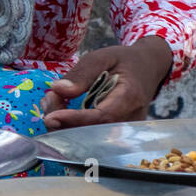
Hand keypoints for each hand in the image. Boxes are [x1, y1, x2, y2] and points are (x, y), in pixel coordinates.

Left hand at [39, 37, 172, 130]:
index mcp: (129, 97)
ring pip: (91, 139)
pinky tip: (61, 111)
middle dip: (64, 123)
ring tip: (52, 102)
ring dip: (65, 126)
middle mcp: (131, 120)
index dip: (75, 120)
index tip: (51, 117)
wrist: (148, 68)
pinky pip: (93, 137)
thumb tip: (58, 89)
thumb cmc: (124, 60)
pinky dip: (73, 127)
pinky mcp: (118, 134)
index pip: (101, 117)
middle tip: (48, 100)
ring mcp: (126, 130)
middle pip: (94, 133)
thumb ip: (82, 73)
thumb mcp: (103, 56)